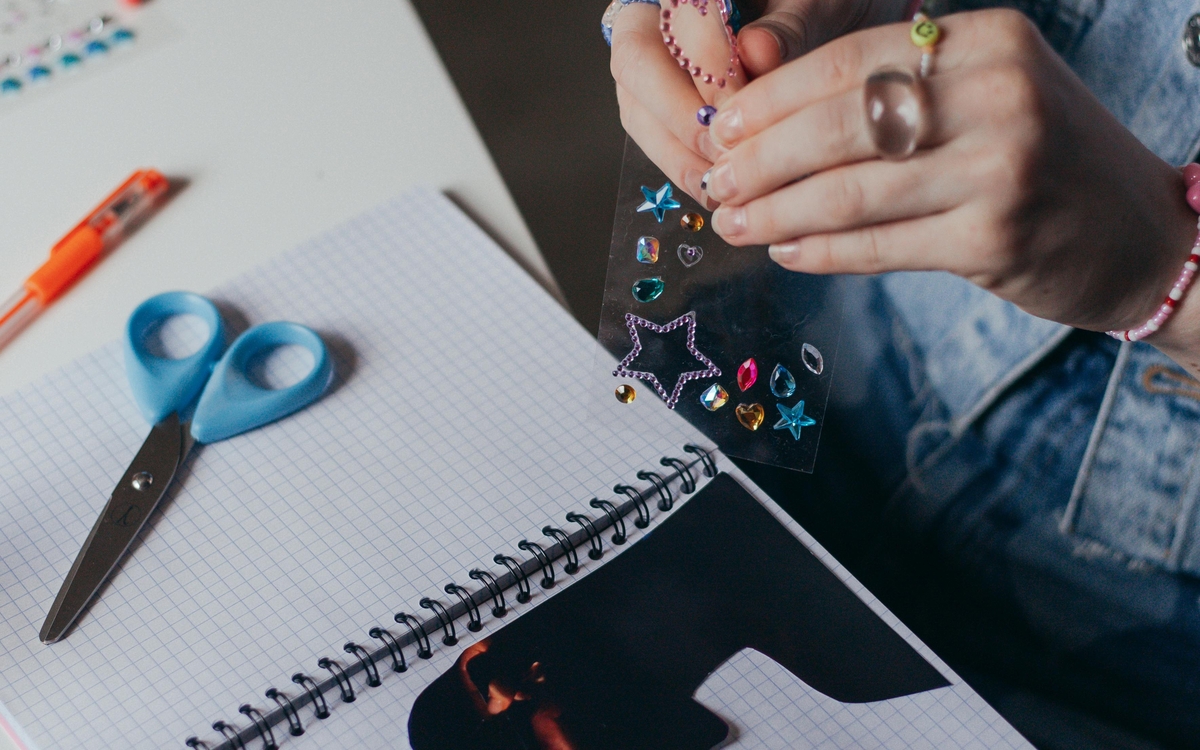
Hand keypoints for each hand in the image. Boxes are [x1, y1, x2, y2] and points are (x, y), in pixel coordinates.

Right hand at [608, 0, 908, 205]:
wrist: (812, 24)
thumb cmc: (816, 8)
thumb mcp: (816, 4)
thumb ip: (788, 25)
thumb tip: (758, 52)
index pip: (680, 19)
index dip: (709, 69)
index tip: (742, 111)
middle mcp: (652, 16)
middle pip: (636, 64)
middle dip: (681, 118)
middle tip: (727, 155)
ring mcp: (645, 60)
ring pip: (635, 107)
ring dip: (677, 154)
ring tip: (723, 184)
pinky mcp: (649, 102)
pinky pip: (650, 136)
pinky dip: (682, 167)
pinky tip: (716, 189)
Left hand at [705, 9, 1198, 355]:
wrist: (1139, 232)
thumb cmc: (1038, 157)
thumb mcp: (984, 95)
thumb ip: (895, 95)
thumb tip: (766, 121)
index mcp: (985, 41)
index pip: (850, 62)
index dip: (773, 99)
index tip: (721, 128)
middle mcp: (998, 94)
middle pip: (841, 126)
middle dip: (761, 159)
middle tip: (715, 182)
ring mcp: (1001, 168)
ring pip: (851, 192)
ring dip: (777, 213)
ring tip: (734, 224)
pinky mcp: (996, 239)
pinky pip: (879, 246)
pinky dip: (822, 252)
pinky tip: (786, 253)